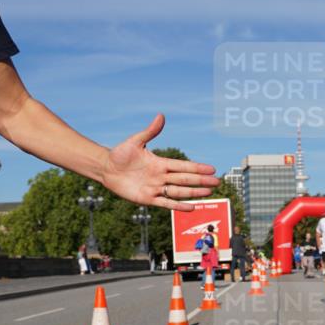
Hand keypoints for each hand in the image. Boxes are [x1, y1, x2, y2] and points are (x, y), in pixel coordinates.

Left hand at [102, 114, 218, 210]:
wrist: (107, 168)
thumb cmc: (120, 154)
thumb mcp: (136, 141)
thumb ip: (150, 132)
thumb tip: (161, 116)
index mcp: (160, 163)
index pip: (182, 166)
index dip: (197, 167)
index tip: (211, 169)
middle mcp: (161, 176)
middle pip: (185, 179)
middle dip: (201, 181)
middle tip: (217, 182)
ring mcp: (155, 188)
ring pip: (179, 191)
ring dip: (194, 193)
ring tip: (209, 193)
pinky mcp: (148, 198)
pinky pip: (166, 203)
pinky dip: (178, 206)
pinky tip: (191, 208)